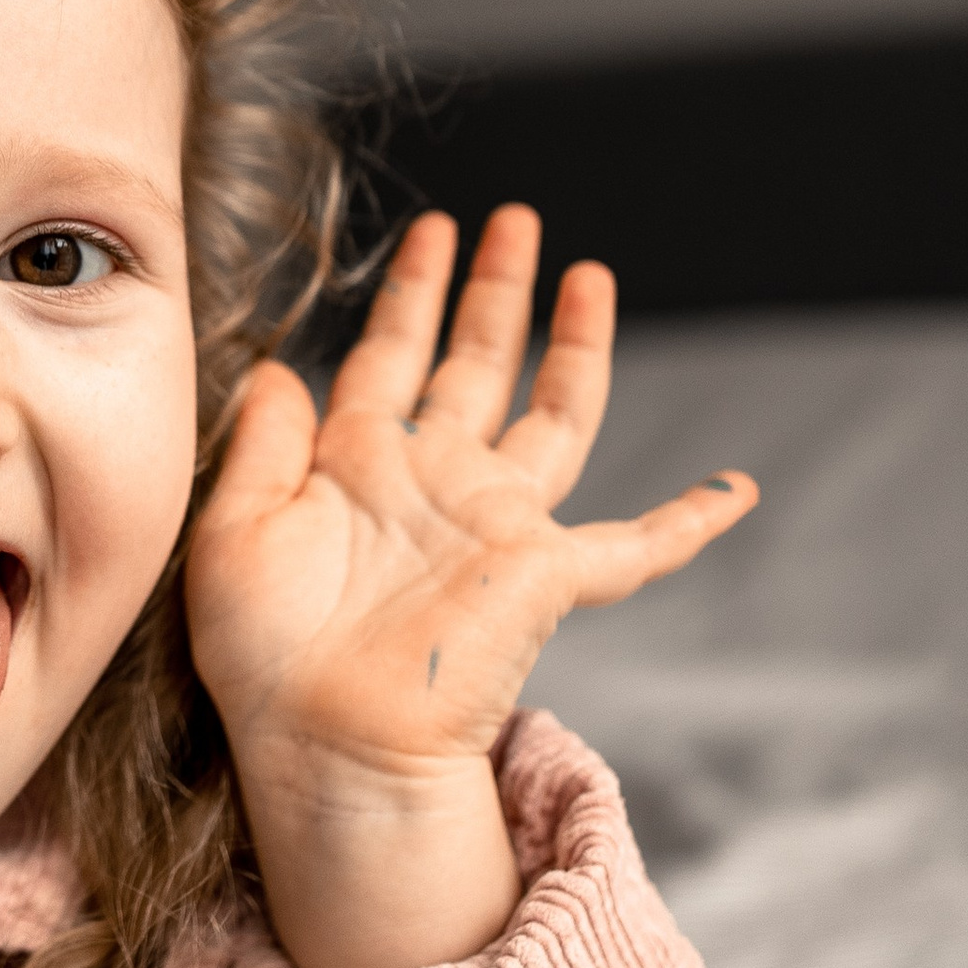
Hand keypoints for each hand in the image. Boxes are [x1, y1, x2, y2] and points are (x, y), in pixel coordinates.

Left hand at [186, 205, 754, 967]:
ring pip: (553, 416)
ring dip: (574, 347)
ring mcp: (495, 526)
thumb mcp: (232, 529)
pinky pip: (636, 547)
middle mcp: (434, 484)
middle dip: (494, 292)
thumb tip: (280, 363)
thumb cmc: (263, 658)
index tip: (431, 229)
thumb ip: (259, 441)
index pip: (391, 357)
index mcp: (358, 467)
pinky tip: (735, 491)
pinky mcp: (545, 576)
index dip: (411, 293)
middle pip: (476, 365)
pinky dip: (688, 521)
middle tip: (512, 220)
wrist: (322, 747)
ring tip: (588, 273)